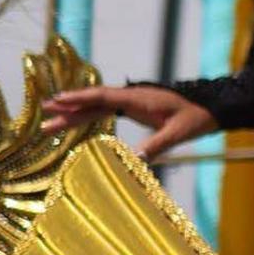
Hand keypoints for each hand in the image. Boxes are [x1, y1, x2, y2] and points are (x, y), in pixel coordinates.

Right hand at [44, 84, 219, 160]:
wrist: (209, 108)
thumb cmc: (196, 119)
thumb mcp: (179, 133)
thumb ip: (157, 144)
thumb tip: (136, 159)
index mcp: (139, 98)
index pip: (103, 96)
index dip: (80, 98)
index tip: (58, 100)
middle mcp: (132, 97)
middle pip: (94, 100)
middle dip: (68, 106)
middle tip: (44, 112)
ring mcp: (132, 101)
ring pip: (97, 105)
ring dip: (74, 112)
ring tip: (50, 120)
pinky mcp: (135, 108)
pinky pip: (106, 109)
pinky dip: (89, 115)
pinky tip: (74, 121)